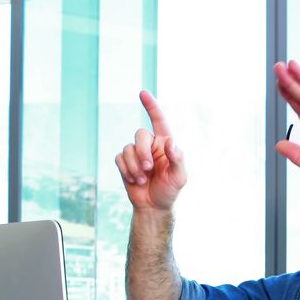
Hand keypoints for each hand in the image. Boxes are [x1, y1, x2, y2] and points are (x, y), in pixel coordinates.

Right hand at [116, 91, 186, 213]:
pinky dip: (126, 171)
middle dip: (142, 152)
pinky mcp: (124, 163)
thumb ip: (178, 159)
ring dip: (134, 166)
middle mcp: (150, 145)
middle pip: (140, 135)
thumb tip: (170, 142)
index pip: (159, 120)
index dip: (151, 106)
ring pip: (128, 148)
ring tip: (142, 180)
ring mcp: (136, 154)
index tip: (143, 93)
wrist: (154, 207)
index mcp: (165, 144)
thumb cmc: (170, 190)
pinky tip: (134, 181)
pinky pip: (119, 158)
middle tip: (148, 169)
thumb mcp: (179, 177)